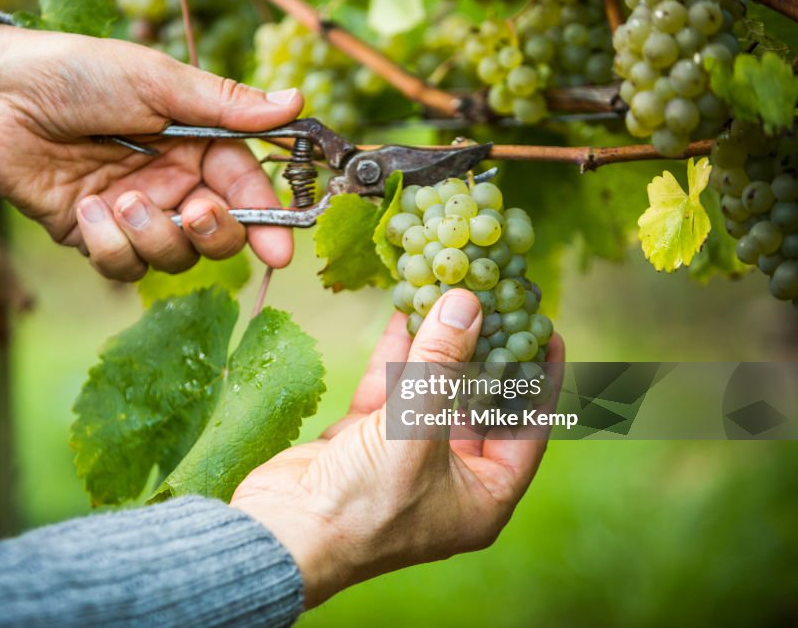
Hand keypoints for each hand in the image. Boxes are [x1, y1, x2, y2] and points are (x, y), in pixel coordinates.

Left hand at [0, 24, 303, 279]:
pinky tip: (85, 209)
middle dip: (213, 235)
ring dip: (153, 236)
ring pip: (172, 258)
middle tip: (194, 211)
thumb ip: (226, 105)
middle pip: (218, 237)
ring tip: (119, 198)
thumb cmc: (79, 75)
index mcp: (197, 145)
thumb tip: (296, 102)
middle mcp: (172, 184)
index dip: (266, 223)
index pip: (245, 191)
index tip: (280, 253)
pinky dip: (108, 244)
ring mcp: (135, 214)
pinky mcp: (95, 237)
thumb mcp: (158, 82)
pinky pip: (121, 266)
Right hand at [231, 290, 565, 606]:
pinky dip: (396, 354)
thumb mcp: (414, 429)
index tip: (547, 331)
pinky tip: (405, 312)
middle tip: (498, 304)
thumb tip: (466, 304)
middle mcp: (449, 478)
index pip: (527, 429)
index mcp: (483, 496)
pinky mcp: (364, 441)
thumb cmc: (364, 502)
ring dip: (437, 346)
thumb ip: (442, 363)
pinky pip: (390, 390)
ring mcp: (404, 458)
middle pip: (478, 404)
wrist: (283, 534)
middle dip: (484, 352)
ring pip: (431, 391)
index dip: (539, 379)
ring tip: (452, 295)